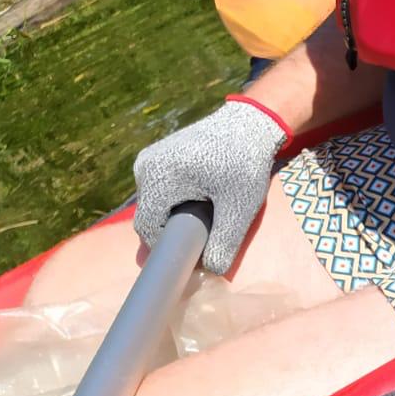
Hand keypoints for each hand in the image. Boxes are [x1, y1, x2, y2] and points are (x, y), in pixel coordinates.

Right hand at [132, 98, 288, 274]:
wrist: (250, 124)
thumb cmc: (245, 164)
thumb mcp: (239, 208)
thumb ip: (224, 243)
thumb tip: (211, 271)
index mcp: (157, 178)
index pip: (148, 229)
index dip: (166, 250)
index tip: (191, 259)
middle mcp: (144, 167)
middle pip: (150, 217)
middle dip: (173, 234)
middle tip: (205, 240)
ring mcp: (148, 159)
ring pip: (155, 205)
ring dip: (175, 218)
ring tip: (207, 218)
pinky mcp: (158, 157)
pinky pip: (160, 191)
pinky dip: (176, 203)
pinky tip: (202, 204)